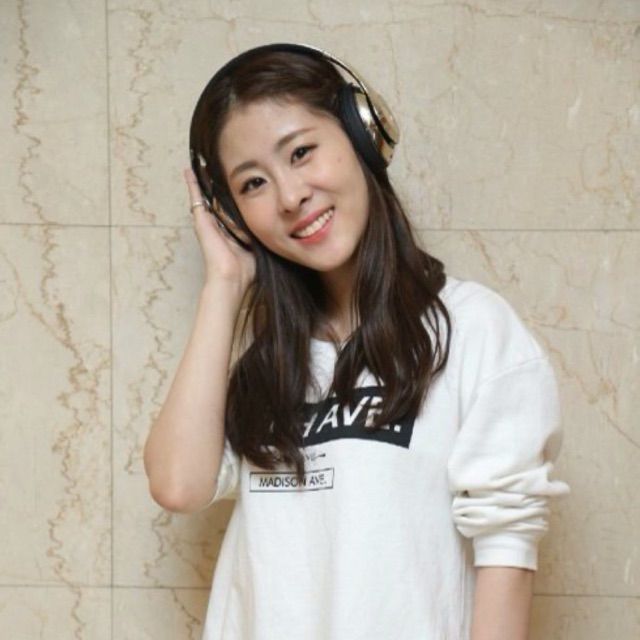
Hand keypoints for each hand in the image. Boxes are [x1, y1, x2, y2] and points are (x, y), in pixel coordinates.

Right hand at [184, 168, 255, 292]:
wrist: (232, 278)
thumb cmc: (246, 268)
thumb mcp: (258, 243)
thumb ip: (262, 231)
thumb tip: (277, 221)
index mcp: (230, 230)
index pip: (230, 207)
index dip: (231, 194)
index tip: (234, 179)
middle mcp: (217, 224)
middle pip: (216, 199)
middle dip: (215, 183)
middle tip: (213, 163)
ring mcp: (207, 222)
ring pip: (205, 196)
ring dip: (203, 180)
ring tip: (200, 161)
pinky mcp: (200, 221)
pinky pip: (196, 198)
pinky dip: (192, 184)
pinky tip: (189, 171)